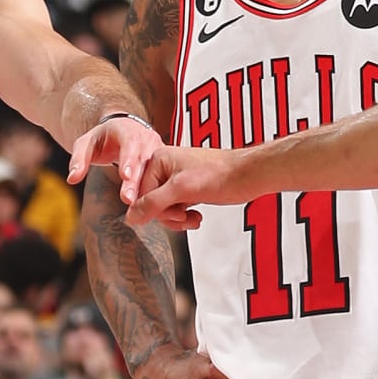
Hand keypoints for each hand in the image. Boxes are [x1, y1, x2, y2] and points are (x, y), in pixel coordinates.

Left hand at [64, 115, 164, 208]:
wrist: (122, 131)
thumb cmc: (102, 138)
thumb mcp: (86, 143)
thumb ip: (78, 159)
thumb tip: (72, 179)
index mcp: (127, 129)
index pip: (130, 142)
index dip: (128, 159)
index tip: (124, 176)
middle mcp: (145, 138)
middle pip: (143, 160)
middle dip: (136, 180)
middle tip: (128, 199)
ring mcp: (156, 150)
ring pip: (156, 170)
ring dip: (147, 189)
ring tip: (140, 208)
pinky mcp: (162, 162)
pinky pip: (162, 176)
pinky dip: (156, 191)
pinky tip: (151, 206)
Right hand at [120, 143, 244, 229]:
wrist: (246, 176)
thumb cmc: (219, 174)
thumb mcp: (180, 190)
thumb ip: (153, 203)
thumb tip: (131, 216)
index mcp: (157, 160)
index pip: (140, 193)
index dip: (154, 208)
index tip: (173, 211)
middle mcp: (165, 168)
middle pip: (151, 202)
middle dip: (168, 214)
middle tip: (183, 213)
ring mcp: (176, 180)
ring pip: (164, 209)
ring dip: (177, 218)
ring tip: (191, 218)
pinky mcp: (188, 190)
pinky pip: (176, 209)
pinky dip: (185, 217)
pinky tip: (196, 217)